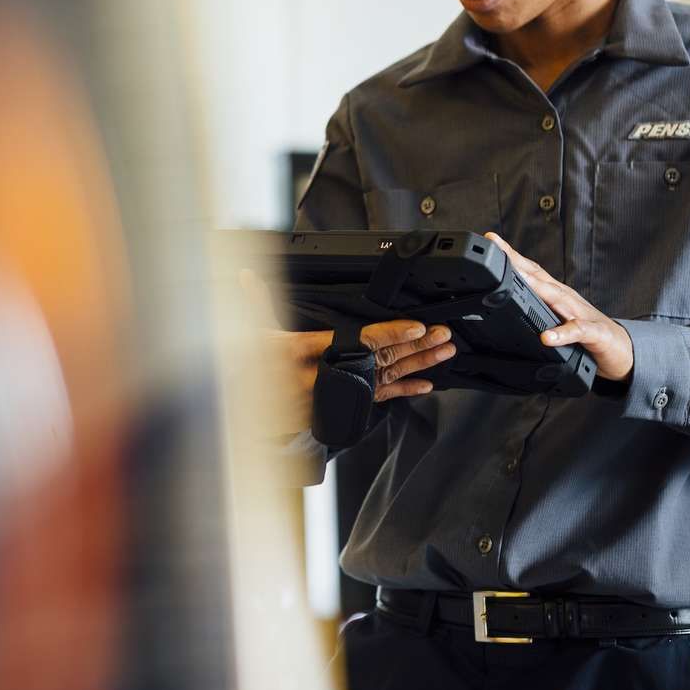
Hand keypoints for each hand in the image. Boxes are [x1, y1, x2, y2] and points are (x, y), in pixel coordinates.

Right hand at [259, 319, 455, 435]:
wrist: (248, 415)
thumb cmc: (251, 372)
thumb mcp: (252, 334)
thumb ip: (256, 301)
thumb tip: (246, 274)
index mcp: (306, 353)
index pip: (357, 341)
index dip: (390, 334)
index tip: (416, 327)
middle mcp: (326, 376)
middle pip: (380, 361)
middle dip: (415, 348)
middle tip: (443, 335)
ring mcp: (336, 393)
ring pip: (384, 379)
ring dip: (417, 367)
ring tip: (443, 354)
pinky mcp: (341, 406)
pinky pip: (377, 398)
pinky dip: (401, 390)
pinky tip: (424, 385)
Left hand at [485, 232, 633, 382]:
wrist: (621, 348)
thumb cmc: (586, 331)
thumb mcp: (556, 317)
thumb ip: (535, 308)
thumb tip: (506, 302)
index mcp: (555, 294)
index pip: (530, 270)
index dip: (510, 256)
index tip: (491, 241)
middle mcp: (566, 298)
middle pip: (539, 276)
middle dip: (517, 262)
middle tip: (497, 248)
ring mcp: (580, 313)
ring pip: (556, 298)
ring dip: (537, 288)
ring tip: (519, 280)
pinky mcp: (593, 334)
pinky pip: (576, 332)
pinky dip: (561, 333)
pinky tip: (547, 336)